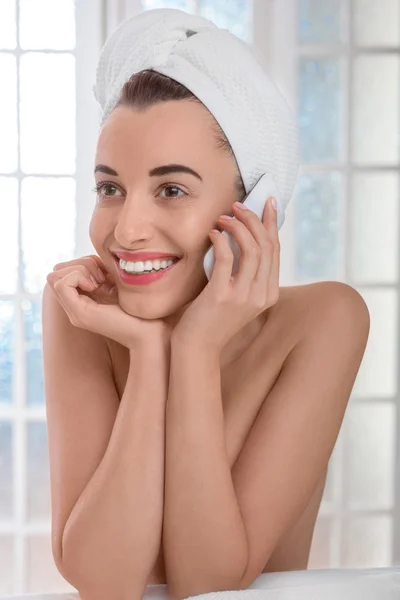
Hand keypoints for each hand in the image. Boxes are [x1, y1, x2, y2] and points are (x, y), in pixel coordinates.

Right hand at [46, 255, 171, 347]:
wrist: (151, 333)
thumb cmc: (142, 310)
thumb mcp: (119, 284)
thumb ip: (104, 273)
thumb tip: (94, 257)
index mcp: (84, 300)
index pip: (64, 271)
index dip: (83, 263)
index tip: (105, 273)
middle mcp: (75, 307)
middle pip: (56, 272)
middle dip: (79, 264)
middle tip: (102, 277)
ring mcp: (75, 311)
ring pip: (55, 276)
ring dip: (80, 270)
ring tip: (101, 282)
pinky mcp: (80, 313)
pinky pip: (61, 284)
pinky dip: (78, 277)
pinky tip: (98, 285)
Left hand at [171, 197, 279, 353]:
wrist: (197, 347)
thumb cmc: (212, 318)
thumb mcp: (238, 295)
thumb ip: (246, 273)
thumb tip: (244, 238)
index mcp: (268, 293)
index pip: (275, 251)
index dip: (271, 224)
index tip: (267, 204)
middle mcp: (261, 294)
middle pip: (266, 246)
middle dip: (253, 219)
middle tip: (238, 206)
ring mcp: (244, 296)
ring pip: (252, 249)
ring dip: (238, 226)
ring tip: (224, 217)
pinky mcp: (222, 295)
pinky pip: (226, 257)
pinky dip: (220, 240)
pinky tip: (213, 233)